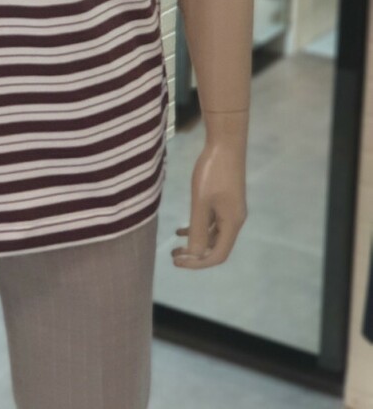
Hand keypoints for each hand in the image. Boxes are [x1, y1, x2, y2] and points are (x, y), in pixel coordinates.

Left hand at [171, 140, 247, 268]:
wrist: (225, 144)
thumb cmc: (212, 172)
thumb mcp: (201, 201)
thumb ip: (198, 229)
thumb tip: (195, 254)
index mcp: (232, 224)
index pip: (217, 255)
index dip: (198, 263)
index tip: (178, 261)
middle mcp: (234, 220)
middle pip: (216, 247)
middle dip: (195, 255)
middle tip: (173, 255)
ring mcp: (230, 210)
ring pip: (213, 235)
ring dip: (195, 242)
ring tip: (175, 245)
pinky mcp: (225, 200)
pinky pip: (212, 222)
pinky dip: (198, 227)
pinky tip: (182, 228)